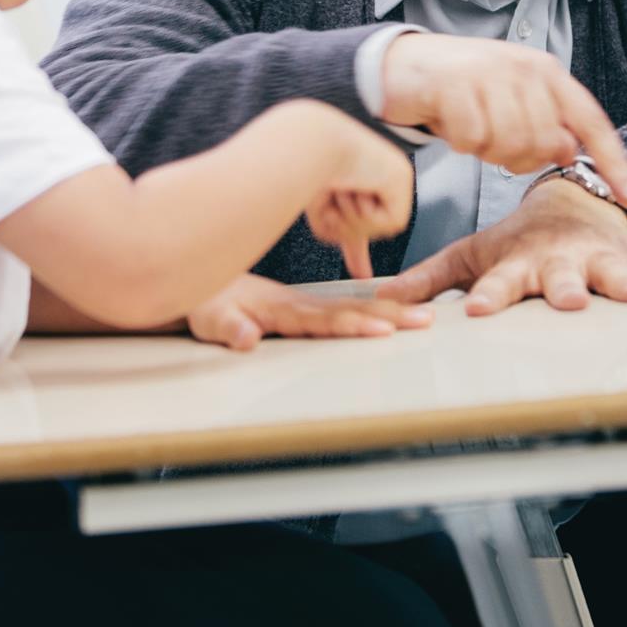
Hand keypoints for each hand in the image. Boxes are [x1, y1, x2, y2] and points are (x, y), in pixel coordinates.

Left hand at [187, 273, 433, 350]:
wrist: (201, 287)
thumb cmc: (206, 305)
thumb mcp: (208, 319)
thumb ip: (230, 328)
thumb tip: (248, 338)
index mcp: (283, 309)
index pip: (326, 320)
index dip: (355, 325)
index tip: (385, 329)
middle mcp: (299, 304)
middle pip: (351, 309)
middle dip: (390, 315)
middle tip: (425, 319)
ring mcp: (304, 304)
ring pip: (352, 306)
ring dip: (388, 311)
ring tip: (422, 315)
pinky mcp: (304, 307)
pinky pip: (344, 306)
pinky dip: (372, 307)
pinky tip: (393, 312)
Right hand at [301, 109, 414, 277]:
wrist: (311, 147)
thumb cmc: (307, 174)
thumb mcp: (323, 215)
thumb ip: (341, 239)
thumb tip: (362, 274)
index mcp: (357, 181)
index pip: (364, 221)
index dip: (359, 251)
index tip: (363, 275)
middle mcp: (378, 178)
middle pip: (367, 231)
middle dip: (346, 227)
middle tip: (334, 201)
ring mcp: (393, 177)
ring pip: (378, 228)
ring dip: (354, 217)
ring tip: (343, 190)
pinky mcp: (402, 181)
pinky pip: (389, 222)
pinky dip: (367, 214)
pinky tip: (358, 190)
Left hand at [378, 177, 626, 315]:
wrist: (566, 204)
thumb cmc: (515, 242)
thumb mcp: (471, 255)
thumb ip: (428, 279)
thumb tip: (381, 302)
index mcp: (518, 265)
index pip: (498, 284)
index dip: (489, 298)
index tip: (477, 311)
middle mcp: (558, 262)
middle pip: (560, 280)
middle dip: (566, 291)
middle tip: (570, 302)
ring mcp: (596, 259)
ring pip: (611, 274)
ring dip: (624, 283)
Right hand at [379, 34, 626, 204]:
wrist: (404, 65)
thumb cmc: (465, 92)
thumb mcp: (512, 103)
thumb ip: (545, 127)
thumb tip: (569, 154)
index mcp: (547, 73)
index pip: (592, 122)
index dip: (614, 162)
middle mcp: (524, 68)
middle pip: (545, 145)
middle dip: (521, 159)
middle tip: (495, 146)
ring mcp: (489, 74)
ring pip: (509, 145)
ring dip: (487, 151)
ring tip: (473, 131)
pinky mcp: (454, 84)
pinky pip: (472, 140)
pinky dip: (460, 142)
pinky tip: (451, 124)